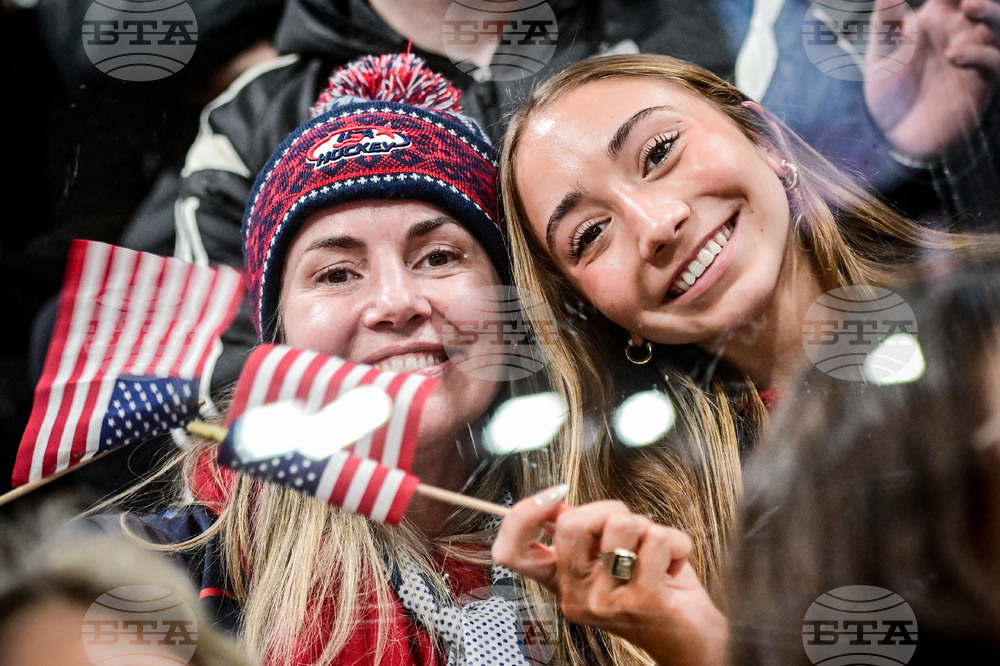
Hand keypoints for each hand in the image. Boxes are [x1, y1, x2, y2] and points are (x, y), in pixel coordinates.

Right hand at [492, 487, 727, 665]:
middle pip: (571, 523)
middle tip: (630, 528)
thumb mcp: (607, 560)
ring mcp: (607, 601)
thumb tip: (556, 501)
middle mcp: (577, 595)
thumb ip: (583, 533)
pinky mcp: (643, 601)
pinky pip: (657, 540)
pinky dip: (677, 543)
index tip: (553, 496)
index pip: (513, 551)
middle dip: (609, 508)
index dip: (523, 514)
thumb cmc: (655, 592)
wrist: (692, 641)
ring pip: (621, 524)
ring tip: (654, 553)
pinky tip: (674, 565)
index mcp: (563, 582)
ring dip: (648, 528)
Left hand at [864, 0, 999, 159]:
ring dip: (991, 12)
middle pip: (985, 5)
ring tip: (970, 7)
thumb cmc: (888, 90)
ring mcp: (975, 56)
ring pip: (999, 26)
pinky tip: (956, 54)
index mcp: (938, 18)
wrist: (894, 133)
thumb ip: (885, 22)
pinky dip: (983, 53)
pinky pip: (996, 63)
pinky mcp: (982, 82)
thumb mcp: (882, 54)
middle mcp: (962, 32)